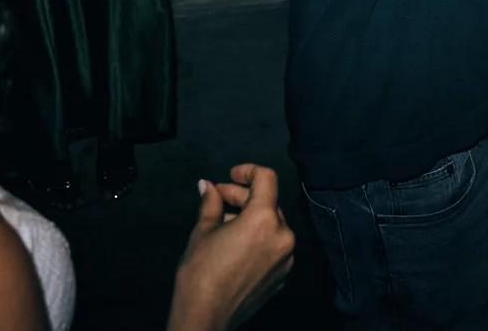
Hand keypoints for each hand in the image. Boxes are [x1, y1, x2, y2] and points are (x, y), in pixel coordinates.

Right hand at [171, 164, 294, 330]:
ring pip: (272, 225)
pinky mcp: (282, 276)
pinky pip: (274, 246)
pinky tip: (236, 243)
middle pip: (268, 202)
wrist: (205, 318)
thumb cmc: (200, 273)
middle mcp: (282, 237)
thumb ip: (211, 202)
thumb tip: (208, 186)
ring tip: (223, 222)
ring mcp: (286, 259)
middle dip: (243, 197)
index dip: (248, 171)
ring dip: (251, 217)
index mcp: (264, 220)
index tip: (231, 175)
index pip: (267, 179)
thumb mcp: (203, 231)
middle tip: (218, 199)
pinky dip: (258, 238)